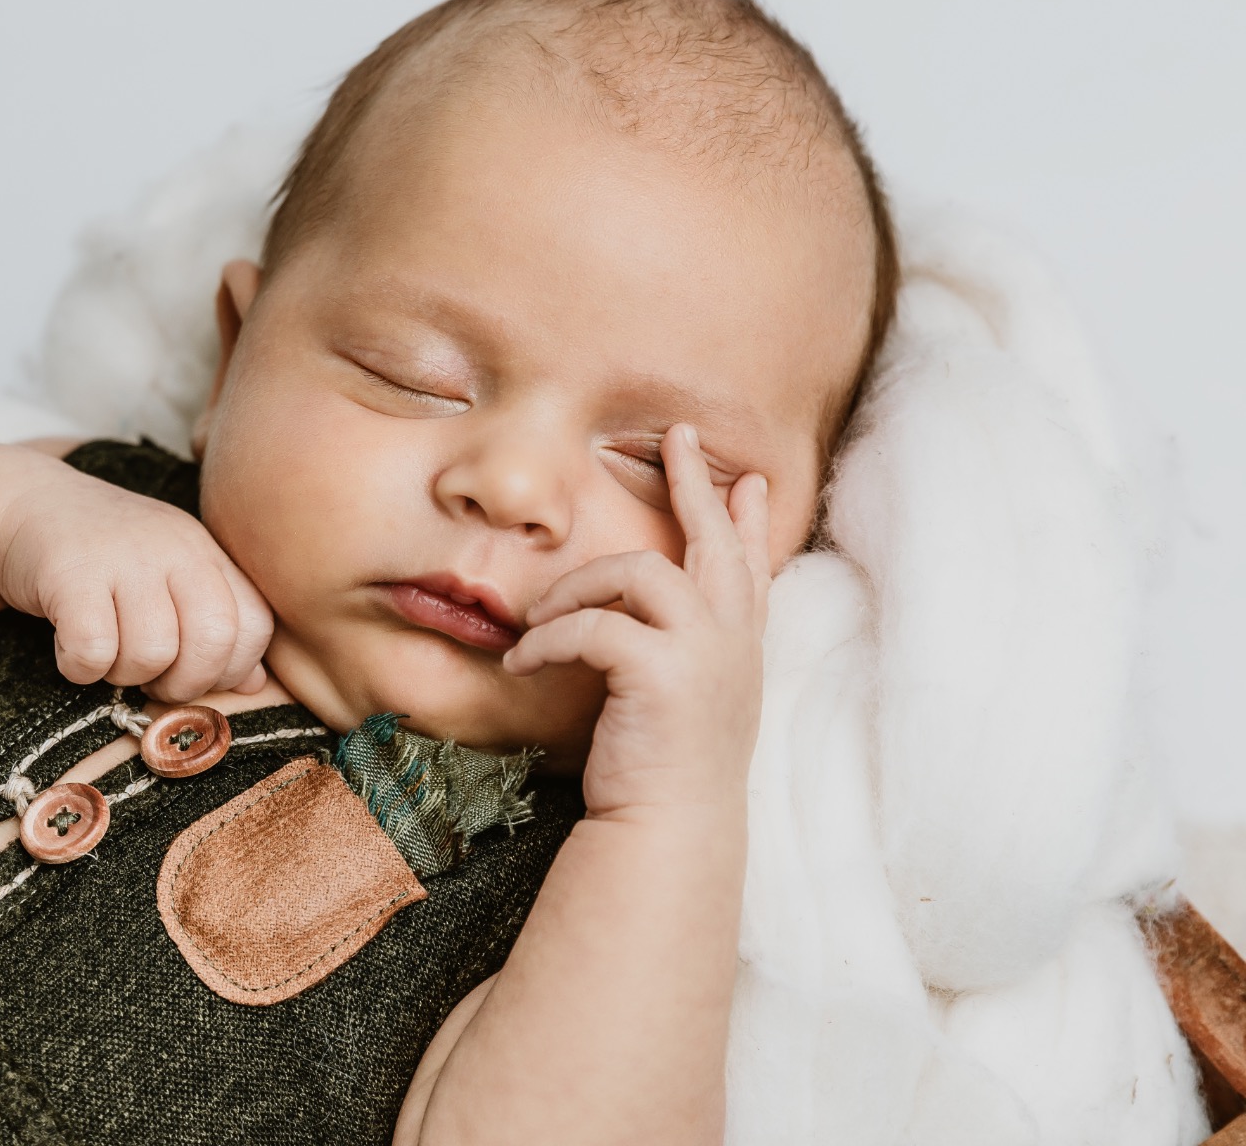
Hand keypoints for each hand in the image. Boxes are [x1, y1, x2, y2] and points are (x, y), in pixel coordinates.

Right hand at [0, 461, 273, 701]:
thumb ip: (217, 624)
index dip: (231, 669)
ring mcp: (122, 557)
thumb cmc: (109, 557)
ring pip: (151, 653)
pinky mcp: (70, 573)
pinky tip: (70, 650)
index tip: (192, 672)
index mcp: (207, 552)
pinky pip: (93, 650)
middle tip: (151, 679)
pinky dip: (80, 668)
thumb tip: (253, 683)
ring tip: (105, 655)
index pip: (255, 626)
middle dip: (184, 683)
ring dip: (124, 675)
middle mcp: (174, 548)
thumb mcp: (172, 578)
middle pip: (213, 642)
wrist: (29, 504)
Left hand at [502, 423, 769, 816]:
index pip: (750, 569)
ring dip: (578, 587)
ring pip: (642, 571)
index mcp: (737, 649)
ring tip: (538, 618)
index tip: (749, 480)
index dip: (747, 522)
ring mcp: (706, 654)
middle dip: (695, 484)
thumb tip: (627, 615)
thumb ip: (669, 651)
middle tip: (681, 437)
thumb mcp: (679, 701)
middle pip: (716, 542)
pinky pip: (594, 625)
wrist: (667, 835)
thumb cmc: (658, 775)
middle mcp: (733, 643)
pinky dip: (550, 638)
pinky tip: (522, 660)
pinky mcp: (663, 673)